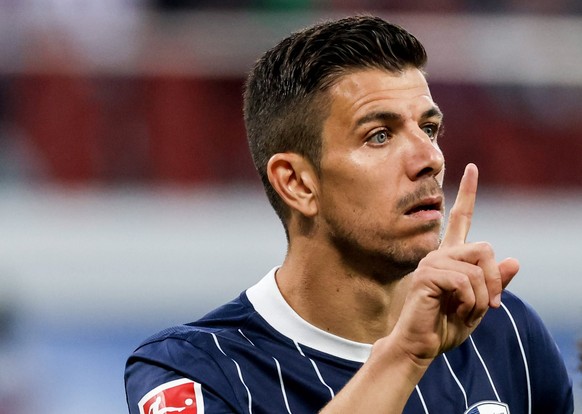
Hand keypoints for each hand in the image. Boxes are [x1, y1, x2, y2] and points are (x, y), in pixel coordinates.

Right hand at [393, 163, 519, 364]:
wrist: (420, 345)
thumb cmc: (445, 326)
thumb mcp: (479, 304)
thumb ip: (494, 283)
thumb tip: (515, 260)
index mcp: (451, 257)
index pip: (460, 218)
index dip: (468, 193)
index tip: (472, 169)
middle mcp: (439, 254)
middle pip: (485, 247)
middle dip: (495, 280)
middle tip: (492, 305)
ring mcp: (430, 263)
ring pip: (477, 267)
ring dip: (481, 298)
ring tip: (465, 312)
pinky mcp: (426, 276)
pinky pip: (465, 281)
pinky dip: (470, 303)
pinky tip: (455, 311)